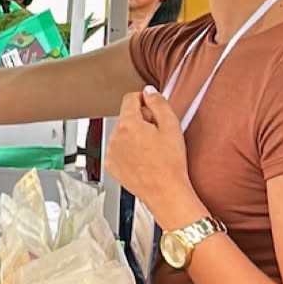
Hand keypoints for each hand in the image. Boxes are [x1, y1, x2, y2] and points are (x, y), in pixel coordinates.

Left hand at [105, 87, 204, 227]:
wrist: (165, 192)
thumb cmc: (170, 163)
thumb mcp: (171, 127)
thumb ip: (159, 103)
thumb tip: (149, 91)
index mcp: (128, 124)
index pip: (130, 98)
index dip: (144, 100)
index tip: (153, 108)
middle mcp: (114, 136)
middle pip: (126, 116)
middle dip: (141, 120)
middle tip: (158, 134)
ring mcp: (110, 152)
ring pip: (122, 133)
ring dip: (134, 136)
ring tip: (151, 150)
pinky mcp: (111, 165)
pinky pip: (118, 149)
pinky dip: (128, 150)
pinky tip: (143, 159)